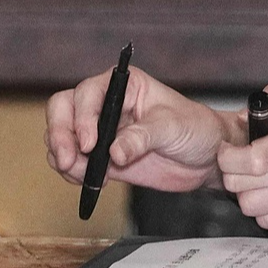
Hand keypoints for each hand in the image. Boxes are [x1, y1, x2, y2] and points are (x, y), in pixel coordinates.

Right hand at [45, 65, 236, 192]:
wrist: (208, 157)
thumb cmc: (196, 128)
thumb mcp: (172, 127)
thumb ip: (142, 137)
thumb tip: (114, 152)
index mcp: (122, 86)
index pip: (87, 94)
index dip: (82, 118)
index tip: (90, 144)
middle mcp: (106, 105)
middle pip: (63, 110)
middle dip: (59, 135)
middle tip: (66, 160)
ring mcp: (102, 132)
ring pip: (63, 137)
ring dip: (64, 157)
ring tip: (82, 174)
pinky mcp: (103, 158)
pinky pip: (75, 162)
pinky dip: (72, 173)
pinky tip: (88, 181)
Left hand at [215, 83, 267, 230]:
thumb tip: (249, 111)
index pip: (247, 161)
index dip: (228, 156)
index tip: (229, 148)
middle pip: (243, 188)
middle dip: (233, 173)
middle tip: (242, 160)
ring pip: (253, 208)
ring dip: (247, 193)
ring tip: (257, 176)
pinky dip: (264, 210)